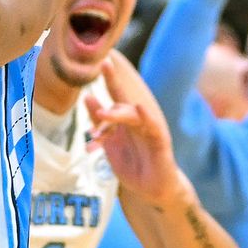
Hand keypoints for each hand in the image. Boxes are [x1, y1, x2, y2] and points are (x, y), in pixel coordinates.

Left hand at [88, 52, 187, 207]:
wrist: (151, 190)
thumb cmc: (131, 163)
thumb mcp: (109, 141)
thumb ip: (99, 120)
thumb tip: (87, 96)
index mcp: (125, 119)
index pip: (115, 93)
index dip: (108, 76)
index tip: (100, 57)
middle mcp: (138, 120)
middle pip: (124, 97)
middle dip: (113, 80)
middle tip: (103, 64)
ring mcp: (149, 130)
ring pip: (133, 114)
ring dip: (117, 112)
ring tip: (102, 114)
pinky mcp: (160, 143)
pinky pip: (153, 128)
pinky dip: (147, 119)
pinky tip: (140, 109)